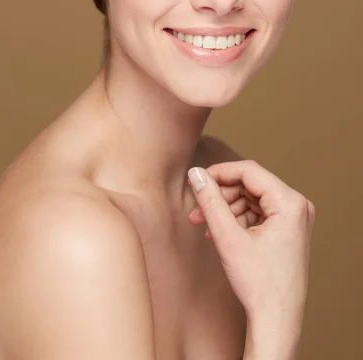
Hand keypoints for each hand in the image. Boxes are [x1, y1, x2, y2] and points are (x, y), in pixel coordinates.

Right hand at [187, 160, 315, 326]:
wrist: (276, 321)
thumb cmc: (259, 285)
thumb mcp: (228, 238)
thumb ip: (210, 202)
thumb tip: (195, 173)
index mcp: (291, 203)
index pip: (249, 171)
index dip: (219, 172)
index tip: (196, 180)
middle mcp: (298, 206)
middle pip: (250, 184)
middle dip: (221, 195)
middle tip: (197, 209)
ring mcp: (295, 218)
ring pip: (252, 198)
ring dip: (226, 208)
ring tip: (205, 224)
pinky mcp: (288, 229)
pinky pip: (258, 212)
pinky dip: (237, 219)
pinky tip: (219, 232)